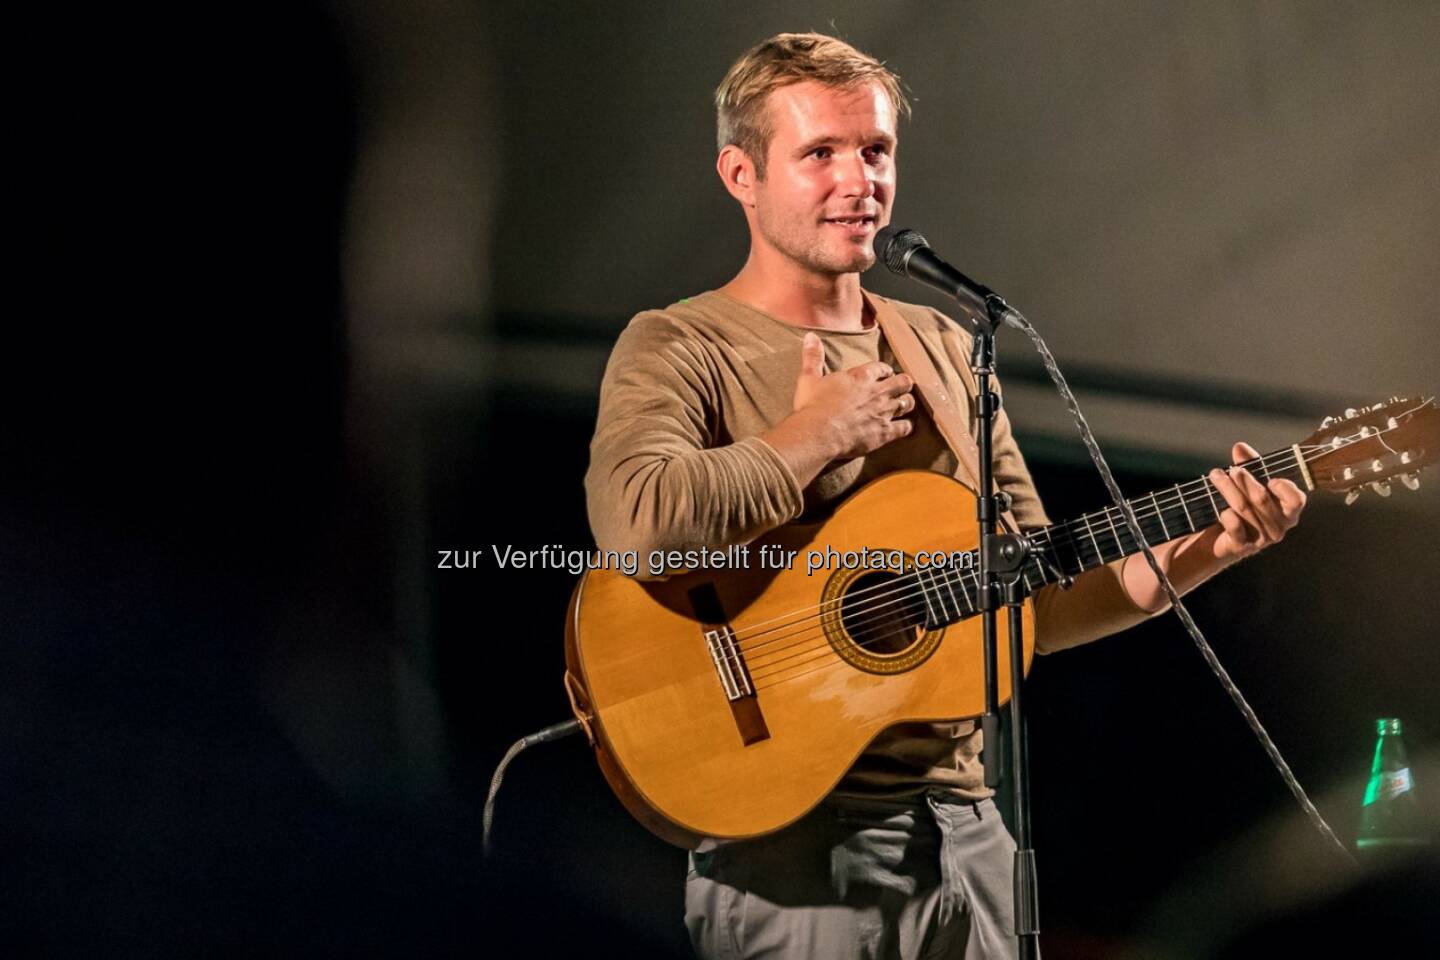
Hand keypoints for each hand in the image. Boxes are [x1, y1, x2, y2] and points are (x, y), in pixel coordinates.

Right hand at [792, 332, 914, 459]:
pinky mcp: (885, 432)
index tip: (885, 373)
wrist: (818, 433)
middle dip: (903, 383)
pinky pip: (905, 427)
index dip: (885, 370)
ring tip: (905, 404)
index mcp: (861, 376)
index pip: (881, 368)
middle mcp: (877, 392)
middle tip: (902, 386)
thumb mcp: (809, 377)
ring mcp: (883, 412)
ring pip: (907, 403)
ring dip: (907, 402)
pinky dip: (907, 426)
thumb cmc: (813, 405)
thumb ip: (813, 356)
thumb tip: (810, 336)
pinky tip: (905, 427)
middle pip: (902, 382)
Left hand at [1206, 441, 1306, 561]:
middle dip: (1245, 481)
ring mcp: (1261, 539)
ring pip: (1244, 508)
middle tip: (1233, 470)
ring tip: (1216, 475)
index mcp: (1288, 511)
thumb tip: (1239, 447)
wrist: (1220, 538)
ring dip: (1228, 489)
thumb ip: (1248, 464)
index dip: (1285, 488)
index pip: (1296, 500)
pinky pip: (1235, 526)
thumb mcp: (1248, 484)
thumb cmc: (1243, 506)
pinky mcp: (1242, 546)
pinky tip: (1221, 509)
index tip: (1271, 478)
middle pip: (1262, 498)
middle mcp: (1279, 527)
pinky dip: (1227, 515)